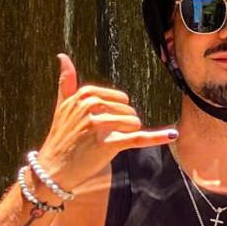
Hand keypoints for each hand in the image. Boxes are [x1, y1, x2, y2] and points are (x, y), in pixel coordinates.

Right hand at [35, 54, 175, 192]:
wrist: (53, 168)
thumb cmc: (61, 137)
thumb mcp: (61, 107)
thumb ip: (66, 83)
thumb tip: (63, 56)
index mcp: (83, 95)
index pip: (119, 98)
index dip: (117, 112)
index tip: (102, 123)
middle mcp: (89, 106)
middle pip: (128, 109)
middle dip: (124, 123)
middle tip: (102, 136)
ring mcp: (97, 125)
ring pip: (133, 122)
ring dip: (127, 134)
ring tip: (108, 142)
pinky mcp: (106, 144)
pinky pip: (137, 138)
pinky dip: (157, 137)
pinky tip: (173, 134)